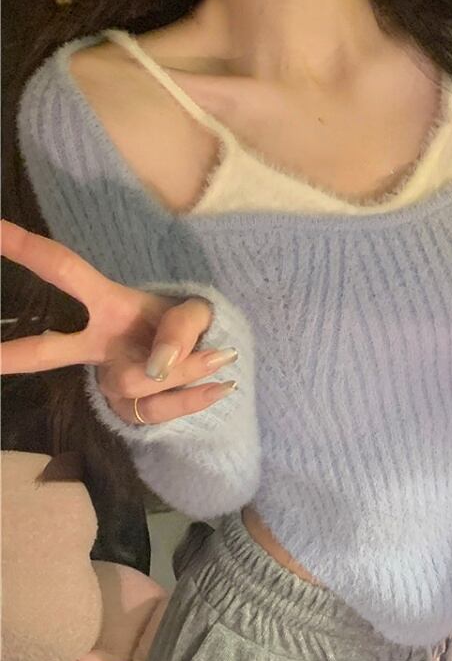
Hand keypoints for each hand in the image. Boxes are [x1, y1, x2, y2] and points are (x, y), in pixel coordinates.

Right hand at [1, 221, 237, 424]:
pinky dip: (195, 397)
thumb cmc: (191, 327)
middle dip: (14, 354)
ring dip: (187, 369)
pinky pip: (161, 409)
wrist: (213, 365)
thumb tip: (159, 366)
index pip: (65, 272)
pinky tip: (221, 387)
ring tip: (218, 356)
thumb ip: (182, 327)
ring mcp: (112, 381)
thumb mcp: (199, 311)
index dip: (27, 248)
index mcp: (110, 305)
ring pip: (138, 381)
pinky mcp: (132, 411)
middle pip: (50, 351)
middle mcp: (101, 345)